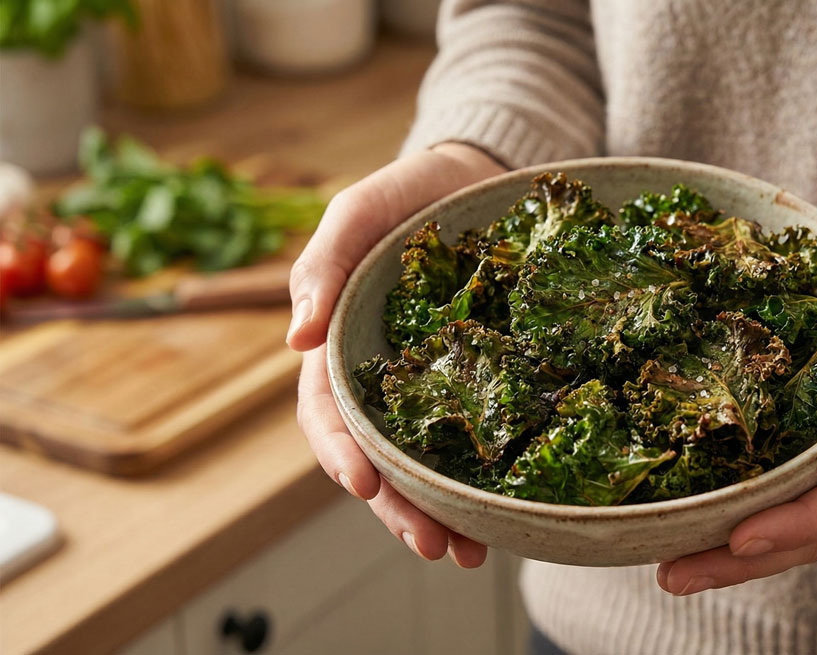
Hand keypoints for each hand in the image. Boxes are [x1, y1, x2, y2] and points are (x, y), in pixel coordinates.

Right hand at [288, 143, 505, 566]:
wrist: (480, 177)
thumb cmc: (409, 193)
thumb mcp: (361, 212)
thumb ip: (323, 264)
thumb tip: (292, 340)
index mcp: (343, 344)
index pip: (329, 411)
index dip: (341, 451)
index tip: (365, 485)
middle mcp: (385, 377)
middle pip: (379, 456)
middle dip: (399, 507)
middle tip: (434, 545)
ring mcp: (434, 385)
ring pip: (427, 463)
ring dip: (440, 513)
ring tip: (470, 553)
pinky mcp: (482, 382)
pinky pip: (479, 438)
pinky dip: (485, 481)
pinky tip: (505, 516)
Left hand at [656, 224, 816, 594]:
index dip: (796, 524)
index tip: (739, 539)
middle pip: (816, 528)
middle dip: (746, 559)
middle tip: (676, 576)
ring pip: (799, 516)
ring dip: (738, 549)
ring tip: (673, 567)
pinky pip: (792, 481)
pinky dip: (749, 503)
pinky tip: (699, 512)